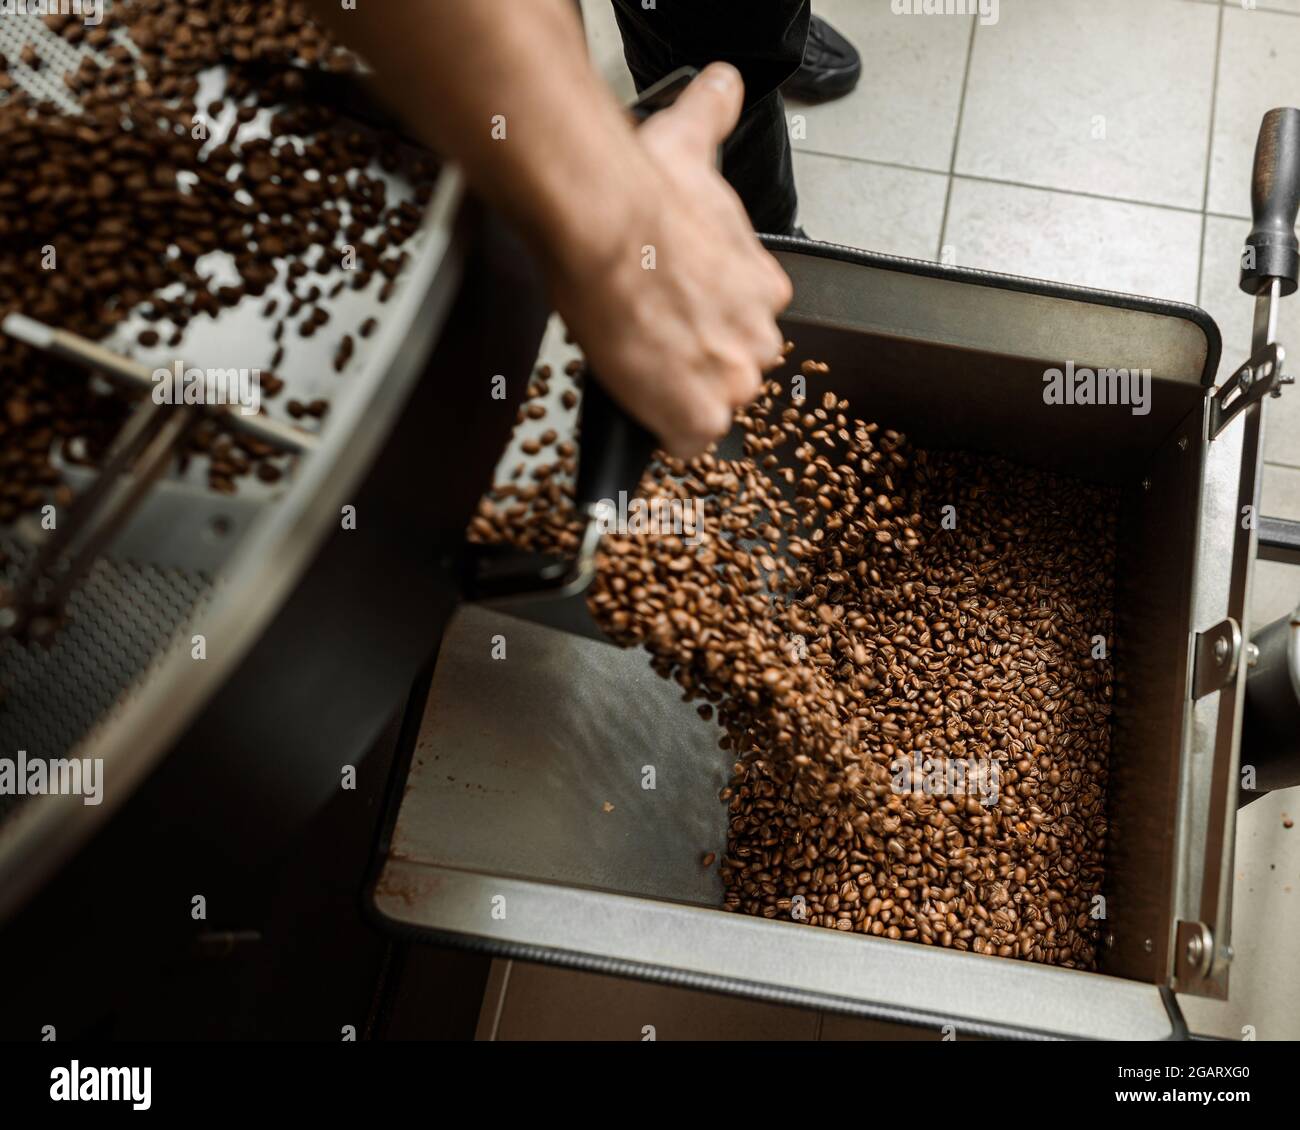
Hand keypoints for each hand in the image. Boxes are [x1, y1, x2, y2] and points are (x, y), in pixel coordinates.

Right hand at [546, 63, 793, 459]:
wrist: (605, 221)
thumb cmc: (642, 194)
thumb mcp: (693, 147)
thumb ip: (715, 117)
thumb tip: (724, 83)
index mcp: (764, 287)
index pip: (744, 326)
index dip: (705, 324)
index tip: (676, 312)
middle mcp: (759, 336)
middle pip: (731, 369)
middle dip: (694, 359)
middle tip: (650, 334)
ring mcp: (732, 380)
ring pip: (710, 405)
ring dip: (676, 391)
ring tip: (636, 358)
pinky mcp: (699, 415)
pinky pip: (688, 442)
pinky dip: (661, 429)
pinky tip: (640, 402)